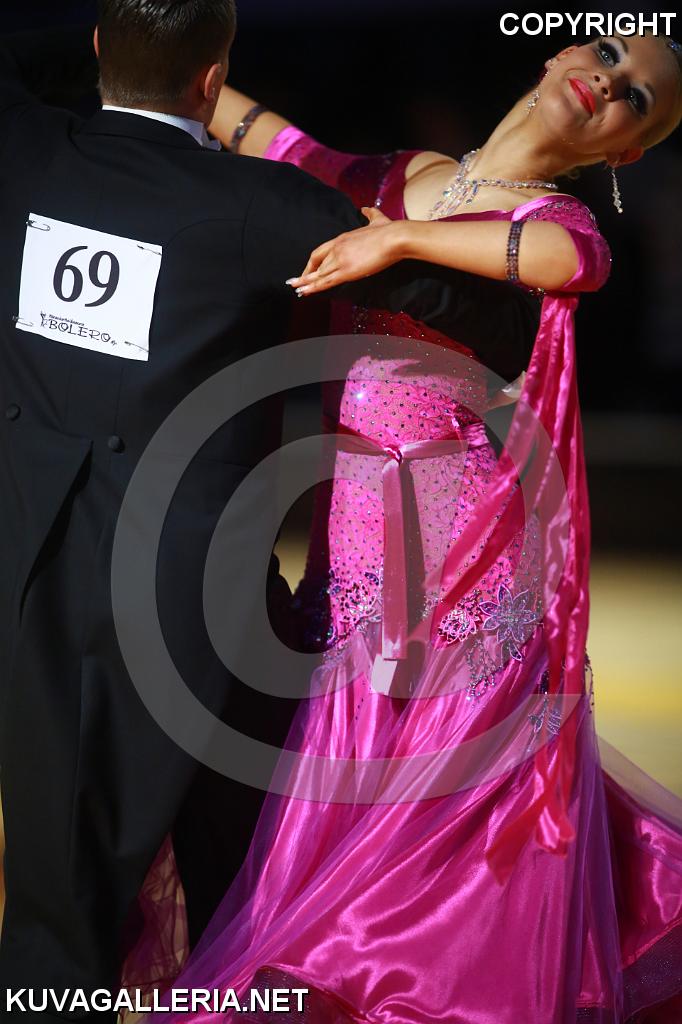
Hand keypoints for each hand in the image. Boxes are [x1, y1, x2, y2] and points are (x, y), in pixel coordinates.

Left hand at [286, 207, 400, 295]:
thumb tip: (366, 208)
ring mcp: (340, 260)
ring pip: (318, 274)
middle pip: (316, 263)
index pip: (321, 251)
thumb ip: (369, 214)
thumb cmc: (388, 230)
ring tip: (296, 291)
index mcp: (342, 238)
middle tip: (295, 283)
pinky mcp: (346, 271)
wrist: (394, 238)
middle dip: (305, 274)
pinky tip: (305, 292)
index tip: (307, 269)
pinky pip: (325, 281)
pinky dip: (313, 287)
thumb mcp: (376, 219)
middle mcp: (337, 248)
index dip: (312, 262)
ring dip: (306, 283)